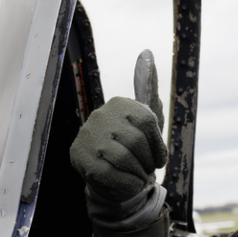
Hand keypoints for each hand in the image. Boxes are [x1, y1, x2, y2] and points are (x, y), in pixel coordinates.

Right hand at [70, 50, 166, 202]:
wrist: (113, 180)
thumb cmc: (134, 148)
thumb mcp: (147, 120)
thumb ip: (148, 88)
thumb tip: (147, 53)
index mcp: (119, 104)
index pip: (149, 123)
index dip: (158, 146)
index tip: (158, 158)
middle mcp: (100, 116)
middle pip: (136, 141)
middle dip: (147, 161)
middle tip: (146, 170)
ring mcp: (87, 136)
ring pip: (124, 158)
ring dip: (137, 173)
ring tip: (137, 176)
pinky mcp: (79, 158)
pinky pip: (111, 173)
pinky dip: (126, 183)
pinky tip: (127, 182)